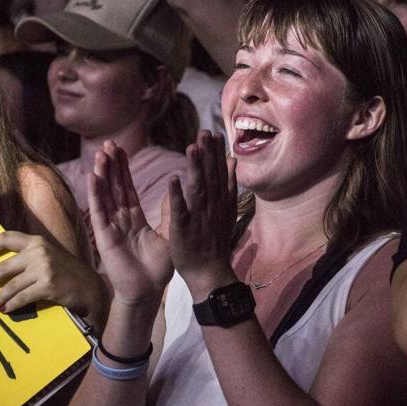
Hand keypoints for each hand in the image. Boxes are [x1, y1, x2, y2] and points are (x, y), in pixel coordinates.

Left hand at [0, 231, 101, 315]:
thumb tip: (1, 270)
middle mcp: (39, 251)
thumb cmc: (67, 273)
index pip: (6, 238)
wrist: (90, 287)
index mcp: (37, 241)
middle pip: (4, 266)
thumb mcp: (49, 256)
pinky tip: (5, 310)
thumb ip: (29, 257)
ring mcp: (44, 268)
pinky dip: (11, 305)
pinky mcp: (48, 285)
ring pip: (11, 285)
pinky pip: (22, 297)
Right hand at [87, 142, 172, 306]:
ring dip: (102, 175)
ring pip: (105, 196)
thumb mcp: (169, 234)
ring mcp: (110, 227)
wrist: (147, 290)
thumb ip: (170, 213)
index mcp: (134, 219)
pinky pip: (99, 211)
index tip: (121, 149)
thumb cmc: (158, 268)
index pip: (126, 188)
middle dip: (111, 166)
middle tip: (108, 143)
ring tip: (100, 154)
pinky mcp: (104, 236)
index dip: (123, 169)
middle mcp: (120, 220)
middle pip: (113, 187)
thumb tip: (178, 189)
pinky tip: (92, 177)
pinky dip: (95, 194)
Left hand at [168, 131, 237, 293]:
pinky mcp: (184, 229)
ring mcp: (199, 217)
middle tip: (204, 132)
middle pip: (210, 176)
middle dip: (208, 154)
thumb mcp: (226, 210)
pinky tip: (174, 179)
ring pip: (197, 188)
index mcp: (220, 201)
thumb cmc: (214, 241)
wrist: (209, 273)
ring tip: (191, 147)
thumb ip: (228, 185)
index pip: (220, 172)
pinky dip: (178, 195)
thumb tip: (232, 160)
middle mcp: (212, 206)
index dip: (217, 153)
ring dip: (195, 168)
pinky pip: (180, 210)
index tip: (214, 133)